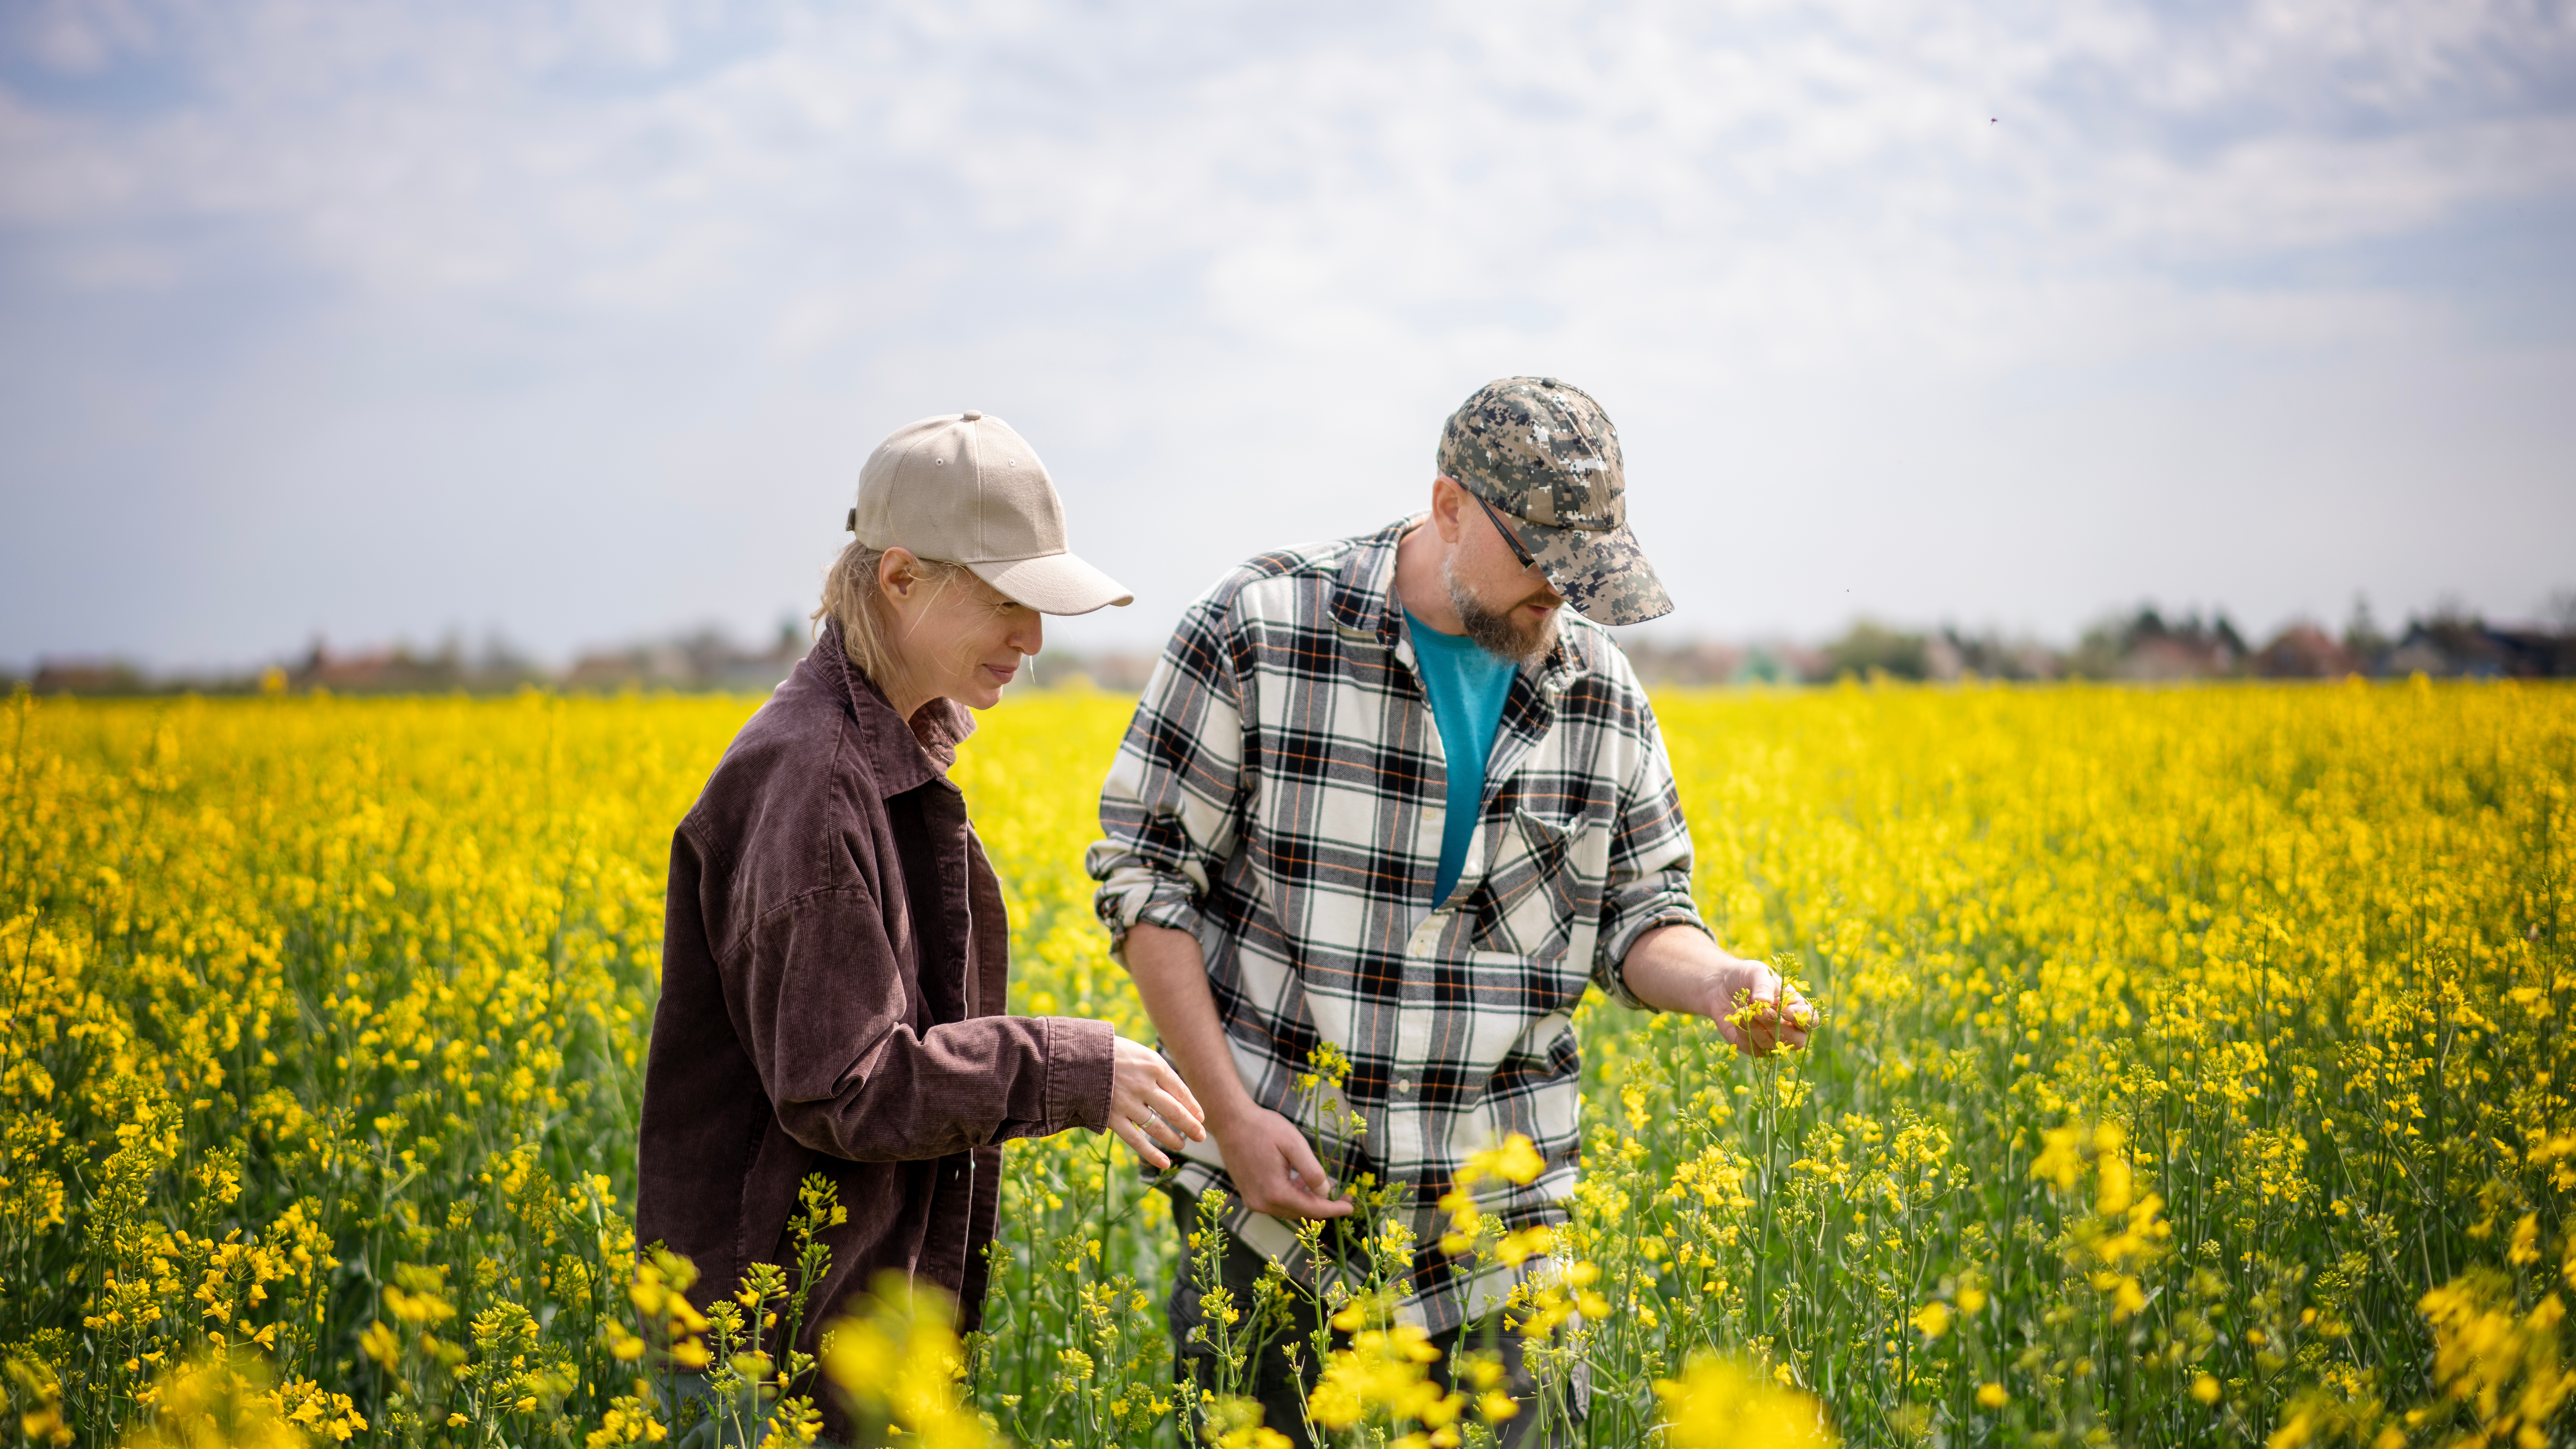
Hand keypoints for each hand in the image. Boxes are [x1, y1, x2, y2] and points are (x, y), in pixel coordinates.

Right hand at [1109, 1036, 1206, 1169]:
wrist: (1075, 1055)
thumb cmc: (1110, 1052)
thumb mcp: (1138, 1053)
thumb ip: (1156, 1071)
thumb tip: (1177, 1094)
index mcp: (1154, 1065)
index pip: (1181, 1091)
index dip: (1193, 1106)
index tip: (1201, 1117)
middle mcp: (1144, 1085)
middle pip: (1175, 1111)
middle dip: (1191, 1126)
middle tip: (1201, 1136)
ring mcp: (1128, 1103)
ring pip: (1158, 1127)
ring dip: (1173, 1139)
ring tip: (1182, 1145)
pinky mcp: (1112, 1117)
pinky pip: (1136, 1140)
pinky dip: (1152, 1154)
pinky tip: (1165, 1163)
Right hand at [1209, 1104, 1352, 1220]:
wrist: (1231, 1122)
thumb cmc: (1263, 1128)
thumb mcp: (1294, 1144)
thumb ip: (1312, 1171)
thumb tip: (1326, 1192)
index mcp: (1275, 1193)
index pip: (1312, 1209)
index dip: (1334, 1209)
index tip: (1352, 1206)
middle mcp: (1262, 1204)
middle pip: (1301, 1212)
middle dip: (1323, 1204)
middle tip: (1343, 1195)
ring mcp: (1253, 1201)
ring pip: (1289, 1208)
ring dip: (1307, 1199)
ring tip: (1322, 1184)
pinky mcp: (1248, 1195)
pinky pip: (1277, 1203)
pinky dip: (1292, 1196)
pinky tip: (1299, 1181)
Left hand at [1707, 959, 1814, 1055]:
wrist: (1720, 984)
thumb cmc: (1746, 976)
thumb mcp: (1756, 972)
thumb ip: (1763, 985)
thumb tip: (1764, 1000)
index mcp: (1795, 1006)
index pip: (1810, 1021)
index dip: (1801, 1020)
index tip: (1784, 1010)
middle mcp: (1786, 1025)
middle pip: (1796, 1041)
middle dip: (1778, 1028)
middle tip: (1759, 1012)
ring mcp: (1769, 1037)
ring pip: (1773, 1046)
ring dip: (1758, 1030)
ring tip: (1743, 1012)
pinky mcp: (1751, 1044)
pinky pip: (1754, 1049)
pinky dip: (1745, 1035)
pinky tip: (1737, 1018)